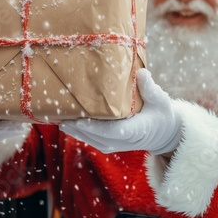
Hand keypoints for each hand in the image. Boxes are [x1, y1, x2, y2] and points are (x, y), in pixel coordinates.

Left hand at [59, 69, 181, 154]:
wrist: (161, 133)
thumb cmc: (161, 113)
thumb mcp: (161, 100)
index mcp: (136, 131)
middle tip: (58, 111)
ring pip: (87, 138)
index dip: (95, 127)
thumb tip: (142, 73)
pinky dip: (75, 128)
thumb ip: (150, 88)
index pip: (113, 132)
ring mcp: (112, 144)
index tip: (80, 119)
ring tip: (55, 113)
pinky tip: (63, 117)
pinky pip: (87, 137)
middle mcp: (121, 142)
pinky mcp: (105, 143)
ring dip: (71, 127)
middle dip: (76, 125)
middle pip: (94, 136)